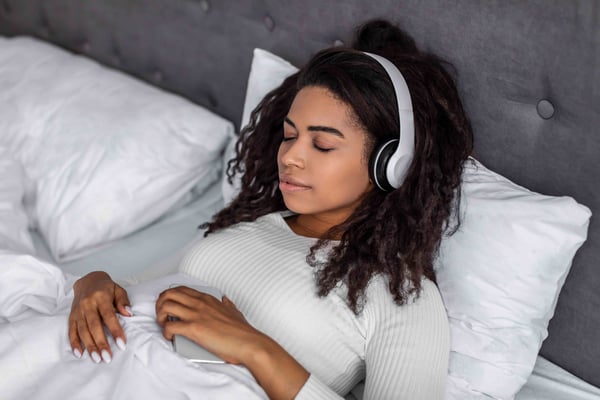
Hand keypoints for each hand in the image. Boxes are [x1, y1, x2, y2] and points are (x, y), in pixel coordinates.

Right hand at [68, 271, 130, 363]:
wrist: (87, 280)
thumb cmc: (106, 288)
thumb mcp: (118, 289)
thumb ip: (123, 301)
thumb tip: (128, 313)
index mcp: (101, 297)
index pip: (109, 316)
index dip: (115, 330)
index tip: (122, 344)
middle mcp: (87, 304)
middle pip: (94, 326)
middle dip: (101, 343)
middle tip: (107, 357)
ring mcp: (78, 311)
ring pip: (82, 331)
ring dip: (89, 346)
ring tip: (97, 359)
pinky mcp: (71, 316)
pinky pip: (71, 330)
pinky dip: (74, 343)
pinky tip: (79, 353)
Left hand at [155, 286, 309, 399]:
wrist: (248, 343)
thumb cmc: (243, 331)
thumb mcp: (235, 311)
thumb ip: (228, 304)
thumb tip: (225, 299)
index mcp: (208, 298)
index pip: (181, 289)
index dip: (169, 296)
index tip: (168, 305)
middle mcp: (200, 303)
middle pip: (169, 294)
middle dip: (160, 304)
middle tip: (161, 315)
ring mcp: (196, 315)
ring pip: (166, 306)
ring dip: (160, 316)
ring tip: (164, 325)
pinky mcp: (194, 329)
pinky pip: (169, 326)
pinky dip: (165, 332)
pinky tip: (170, 337)